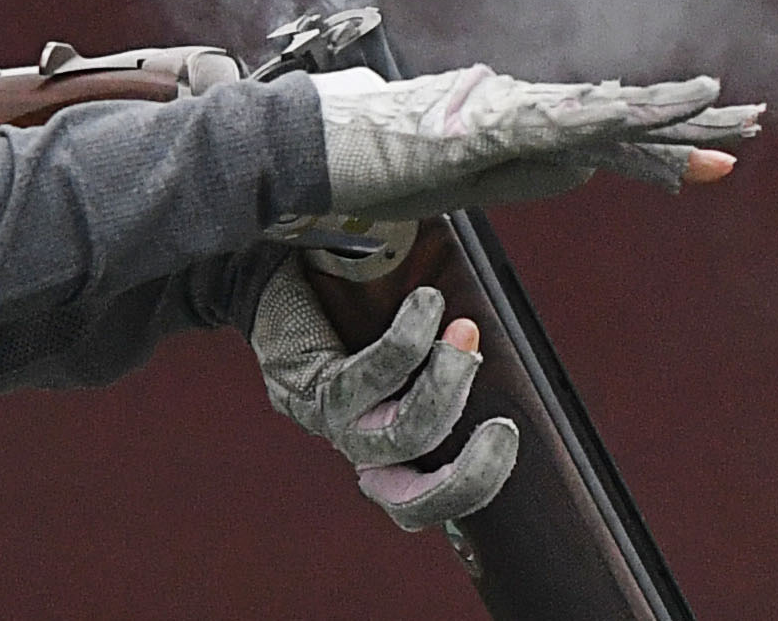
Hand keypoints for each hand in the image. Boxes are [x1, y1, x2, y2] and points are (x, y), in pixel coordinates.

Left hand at [250, 257, 518, 531]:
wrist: (270, 273)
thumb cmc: (344, 307)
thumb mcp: (400, 344)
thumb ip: (444, 355)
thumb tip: (487, 345)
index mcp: (383, 451)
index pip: (422, 505)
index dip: (469, 490)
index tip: (507, 437)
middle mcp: (355, 449)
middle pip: (413, 501)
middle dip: (472, 473)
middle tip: (504, 427)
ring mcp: (331, 422)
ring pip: (400, 439)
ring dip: (445, 390)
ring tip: (463, 333)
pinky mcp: (310, 384)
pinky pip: (365, 379)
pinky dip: (407, 344)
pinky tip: (427, 304)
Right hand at [309, 64, 764, 221]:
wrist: (299, 150)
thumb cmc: (358, 165)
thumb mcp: (446, 183)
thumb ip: (503, 170)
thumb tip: (567, 167)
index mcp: (512, 127)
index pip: (602, 138)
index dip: (661, 147)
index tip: (717, 157)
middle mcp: (514, 110)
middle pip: (615, 119)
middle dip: (686, 124)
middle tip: (752, 122)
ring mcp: (498, 114)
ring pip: (597, 112)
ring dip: (664, 113)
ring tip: (727, 110)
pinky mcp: (478, 125)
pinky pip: (552, 122)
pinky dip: (601, 118)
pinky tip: (640, 115)